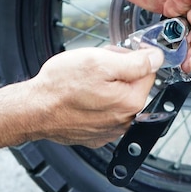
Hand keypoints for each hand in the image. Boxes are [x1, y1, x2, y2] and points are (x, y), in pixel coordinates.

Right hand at [23, 46, 163, 147]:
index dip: (130, 57)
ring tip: (83, 83)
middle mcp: (125, 120)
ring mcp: (110, 130)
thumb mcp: (100, 61)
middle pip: (133, 84)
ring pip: (118, 98)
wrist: (33, 110)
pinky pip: (104, 112)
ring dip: (106, 87)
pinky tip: (81, 98)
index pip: (148, 70)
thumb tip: (157, 58)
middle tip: (94, 67)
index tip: (113, 56)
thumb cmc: (61, 86)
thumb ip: (135, 61)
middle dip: (118, 72)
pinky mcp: (96, 135)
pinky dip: (96, 103)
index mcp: (132, 101)